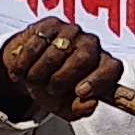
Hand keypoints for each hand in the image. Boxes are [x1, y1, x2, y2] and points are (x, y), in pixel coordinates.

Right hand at [0, 17, 120, 121]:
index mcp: (102, 66)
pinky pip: (35, 44)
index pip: (112, 68)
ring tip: (34, 80)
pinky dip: (24, 63)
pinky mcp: (51, 25)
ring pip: (54, 54)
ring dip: (39, 74)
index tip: (81, 92)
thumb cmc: (55, 91)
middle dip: (62, 79)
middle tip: (50, 89)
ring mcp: (72, 32)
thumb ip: (81, 109)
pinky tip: (22, 70)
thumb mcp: (67, 107)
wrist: (29, 73)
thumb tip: (91, 103)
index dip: (98, 81)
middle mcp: (91, 45)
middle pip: (83, 58)